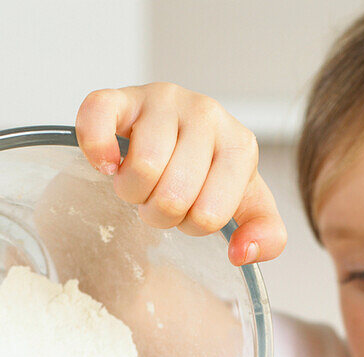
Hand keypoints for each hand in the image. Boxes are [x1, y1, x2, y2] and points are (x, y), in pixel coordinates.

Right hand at [75, 83, 286, 265]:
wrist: (178, 135)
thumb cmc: (209, 174)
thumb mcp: (247, 205)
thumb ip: (266, 235)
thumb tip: (243, 253)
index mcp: (240, 146)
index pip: (208, 216)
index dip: (191, 225)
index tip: (190, 208)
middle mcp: (207, 115)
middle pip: (172, 196)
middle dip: (159, 212)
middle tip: (161, 196)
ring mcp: (164, 100)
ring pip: (141, 169)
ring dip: (131, 191)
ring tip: (140, 180)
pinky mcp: (123, 96)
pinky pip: (99, 119)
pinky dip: (97, 150)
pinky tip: (108, 163)